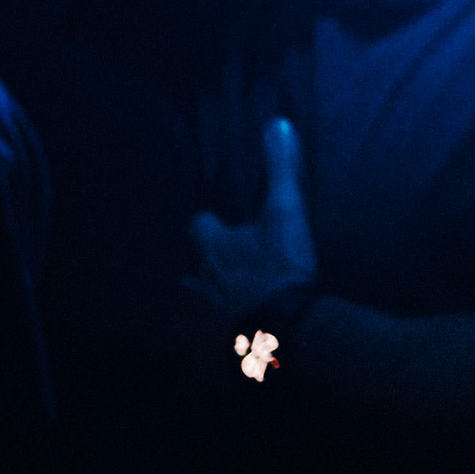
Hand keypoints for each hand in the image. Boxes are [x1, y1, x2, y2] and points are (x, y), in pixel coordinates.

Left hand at [188, 116, 316, 326]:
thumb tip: (277, 123)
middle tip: (224, 274)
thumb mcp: (287, 213)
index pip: (197, 226)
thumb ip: (280, 169)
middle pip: (187, 271)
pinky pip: (194, 346)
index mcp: (211, 246)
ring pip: (187, 309)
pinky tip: (220, 345)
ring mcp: (194, 318)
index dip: (210, 226)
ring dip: (201, 307)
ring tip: (220, 311)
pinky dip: (205, 343)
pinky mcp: (200, 351)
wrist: (280, 334)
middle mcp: (193, 281)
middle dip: (201, 272)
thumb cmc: (281, 269)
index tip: (224, 228)